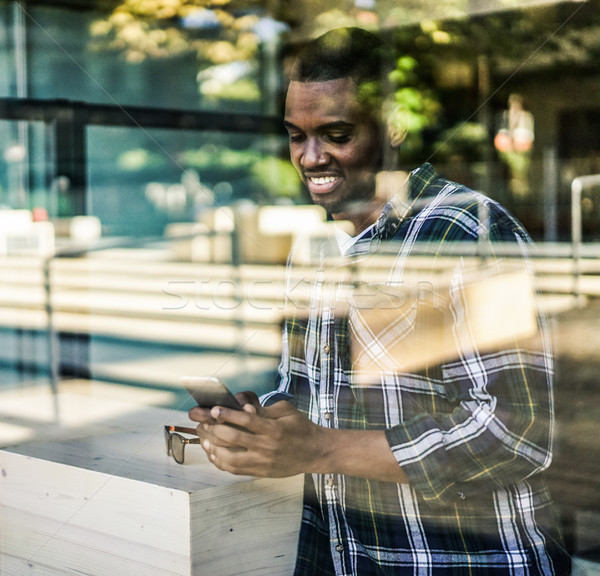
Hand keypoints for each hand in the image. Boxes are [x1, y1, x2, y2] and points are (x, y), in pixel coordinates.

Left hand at [189, 399, 324, 477]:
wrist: (316, 451)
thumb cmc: (301, 427)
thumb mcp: (286, 411)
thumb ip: (265, 410)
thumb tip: (244, 408)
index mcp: (274, 429)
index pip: (246, 421)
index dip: (227, 414)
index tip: (213, 409)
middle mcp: (267, 446)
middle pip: (233, 438)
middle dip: (214, 429)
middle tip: (203, 422)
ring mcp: (263, 462)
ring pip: (230, 457)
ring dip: (214, 447)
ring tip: (205, 438)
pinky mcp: (261, 472)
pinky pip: (235, 470)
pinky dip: (221, 462)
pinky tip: (213, 454)